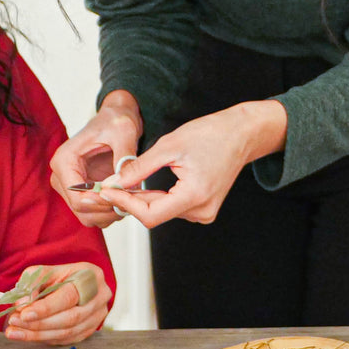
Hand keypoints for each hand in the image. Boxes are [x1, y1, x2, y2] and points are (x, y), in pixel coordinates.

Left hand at [3, 262, 110, 344]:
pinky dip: (46, 339)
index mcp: (91, 277)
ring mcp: (98, 315)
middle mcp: (100, 297)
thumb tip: (21, 304)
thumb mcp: (45, 271)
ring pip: (67, 332)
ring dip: (38, 335)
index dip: (46, 308)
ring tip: (15, 332)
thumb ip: (32, 283)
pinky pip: (67, 339)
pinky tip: (30, 335)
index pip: (68, 296)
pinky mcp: (91, 329)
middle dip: (39, 323)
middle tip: (15, 323)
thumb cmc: (61, 276)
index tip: (24, 314)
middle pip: (70, 318)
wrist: (77, 283)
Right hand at [50, 89, 143, 227]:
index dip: (102, 203)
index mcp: (64, 160)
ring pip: (87, 216)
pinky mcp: (81, 192)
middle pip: (81, 209)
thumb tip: (126, 184)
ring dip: (110, 212)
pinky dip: (110, 211)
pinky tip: (126, 197)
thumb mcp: (124, 133)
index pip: (77, 197)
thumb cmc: (116, 121)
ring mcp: (69, 186)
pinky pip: (93, 212)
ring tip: (132, 197)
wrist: (115, 119)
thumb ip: (125, 158)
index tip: (125, 197)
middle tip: (133, 200)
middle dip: (108, 209)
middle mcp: (61, 176)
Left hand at [100, 100, 286, 228]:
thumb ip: (139, 168)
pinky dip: (158, 198)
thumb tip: (114, 182)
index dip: (125, 204)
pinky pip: (174, 208)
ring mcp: (205, 212)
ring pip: (163, 212)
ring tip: (130, 181)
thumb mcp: (169, 145)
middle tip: (110, 184)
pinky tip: (150, 185)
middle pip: (155, 215)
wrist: (241, 133)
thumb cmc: (210, 134)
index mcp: (195, 195)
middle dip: (131, 200)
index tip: (107, 191)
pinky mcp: (205, 209)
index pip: (150, 215)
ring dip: (144, 199)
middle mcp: (202, 210)